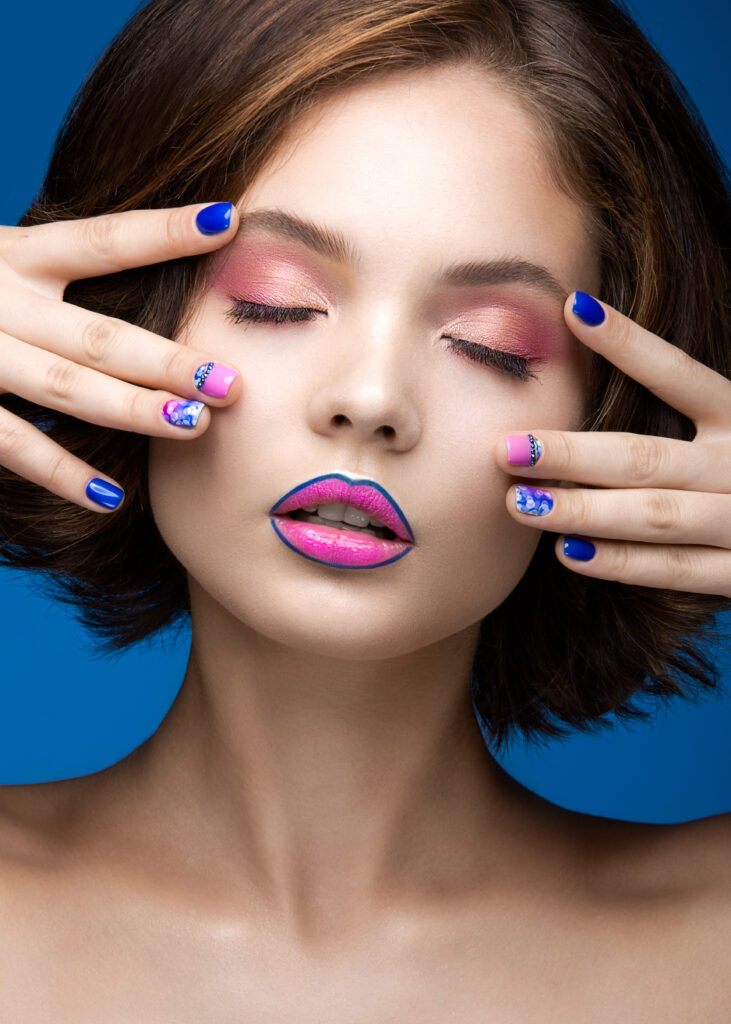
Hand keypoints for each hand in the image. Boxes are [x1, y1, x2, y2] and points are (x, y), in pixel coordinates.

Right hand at [0, 202, 241, 511]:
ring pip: (63, 386)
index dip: (164, 230)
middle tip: (232, 383)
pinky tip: (112, 497)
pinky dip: (60, 471)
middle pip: (97, 332)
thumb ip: (54, 271)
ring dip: (131, 410)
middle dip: (167, 360)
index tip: (227, 219)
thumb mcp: (0, 262)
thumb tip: (145, 313)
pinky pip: (9, 442)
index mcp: (12, 253)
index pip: (102, 238)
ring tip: (192, 427)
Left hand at [497, 291, 730, 597]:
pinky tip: (566, 550)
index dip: (629, 343)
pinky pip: (673, 570)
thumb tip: (584, 346)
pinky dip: (619, 561)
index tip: (572, 311)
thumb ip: (677, 408)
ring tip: (520, 502)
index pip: (680, 374)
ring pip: (653, 515)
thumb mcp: (726, 430)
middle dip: (571, 454)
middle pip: (646, 458)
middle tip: (506, 449)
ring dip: (581, 511)